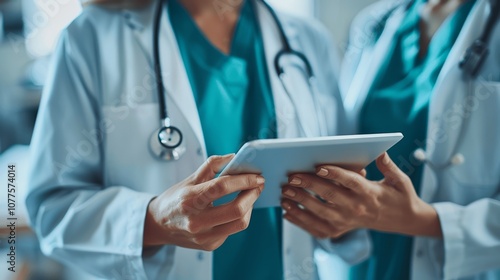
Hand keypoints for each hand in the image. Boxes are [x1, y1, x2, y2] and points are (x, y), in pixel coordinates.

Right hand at [144, 154, 264, 250]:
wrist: (158, 225)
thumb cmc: (175, 199)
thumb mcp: (189, 178)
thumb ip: (211, 165)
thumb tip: (233, 157)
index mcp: (189, 199)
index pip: (222, 187)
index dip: (243, 180)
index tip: (256, 175)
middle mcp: (196, 221)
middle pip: (237, 210)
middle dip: (253, 194)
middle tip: (258, 185)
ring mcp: (204, 236)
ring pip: (240, 223)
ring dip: (250, 206)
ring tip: (249, 195)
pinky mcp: (210, 245)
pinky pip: (233, 229)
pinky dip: (238, 216)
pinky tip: (235, 207)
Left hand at [281, 153, 441, 238]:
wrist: (405, 220)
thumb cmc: (399, 195)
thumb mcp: (400, 179)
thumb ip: (388, 166)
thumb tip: (380, 152)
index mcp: (370, 193)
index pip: (350, 182)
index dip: (334, 173)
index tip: (318, 166)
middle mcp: (357, 208)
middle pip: (329, 196)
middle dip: (308, 186)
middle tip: (291, 177)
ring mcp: (347, 222)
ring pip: (320, 213)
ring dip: (300, 203)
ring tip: (284, 193)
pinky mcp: (340, 230)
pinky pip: (317, 228)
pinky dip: (301, 221)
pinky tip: (287, 211)